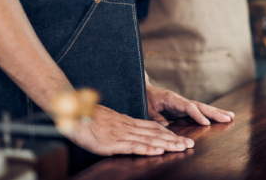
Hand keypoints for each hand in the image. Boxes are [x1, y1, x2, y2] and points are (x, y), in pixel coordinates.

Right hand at [66, 105, 192, 155]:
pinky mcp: (113, 143)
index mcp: (128, 122)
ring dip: (168, 144)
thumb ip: (121, 126)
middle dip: (175, 139)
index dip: (169, 133)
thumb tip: (129, 131)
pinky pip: (134, 146)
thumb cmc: (89, 119)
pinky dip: (148, 148)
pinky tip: (159, 151)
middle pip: (156, 133)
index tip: (182, 138)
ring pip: (150, 139)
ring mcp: (122, 135)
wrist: (74, 114)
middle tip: (191, 144)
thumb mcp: (109, 121)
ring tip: (182, 147)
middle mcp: (129, 127)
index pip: (154, 128)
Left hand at [146, 83, 234, 126]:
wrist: (144, 91)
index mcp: (172, 99)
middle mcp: (182, 101)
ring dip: (217, 113)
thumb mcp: (146, 107)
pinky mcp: (185, 110)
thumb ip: (155, 116)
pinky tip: (220, 118)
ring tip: (231, 117)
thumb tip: (165, 125)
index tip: (206, 123)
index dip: (197, 115)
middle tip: (229, 118)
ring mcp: (184, 105)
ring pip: (203, 108)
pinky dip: (210, 115)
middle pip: (201, 106)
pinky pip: (199, 112)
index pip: (188, 106)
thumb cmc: (144, 98)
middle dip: (215, 112)